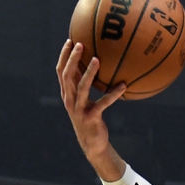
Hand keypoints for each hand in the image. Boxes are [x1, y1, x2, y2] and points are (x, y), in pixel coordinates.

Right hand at [55, 40, 125, 162]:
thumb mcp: (83, 100)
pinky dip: (113, 94)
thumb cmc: (90, 118)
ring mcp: (79, 109)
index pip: (60, 71)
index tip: (70, 40)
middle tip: (81, 44)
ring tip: (97, 59)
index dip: (64, 56)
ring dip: (89, 72)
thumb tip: (92, 63)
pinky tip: (123, 86)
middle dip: (72, 59)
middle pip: (67, 76)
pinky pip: (103, 103)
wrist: (92, 144)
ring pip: (82, 87)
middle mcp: (70, 100)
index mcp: (67, 94)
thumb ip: (83, 84)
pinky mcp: (91, 117)